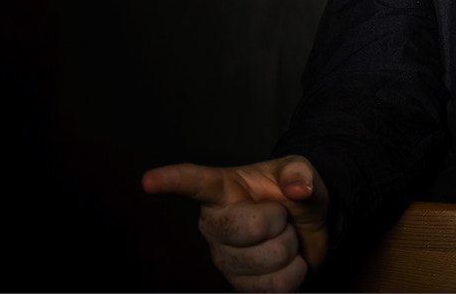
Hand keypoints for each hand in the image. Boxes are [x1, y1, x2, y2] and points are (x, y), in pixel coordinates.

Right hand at [142, 155, 328, 291]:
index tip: (149, 180)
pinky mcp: (237, 286)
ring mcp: (223, 257)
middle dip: (279, 222)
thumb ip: (299, 172)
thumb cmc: (292, 197)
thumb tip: (299, 188)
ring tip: (282, 236)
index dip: (172, 180)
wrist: (307, 230)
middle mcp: (215, 224)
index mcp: (223, 189)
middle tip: (281, 215)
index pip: (195, 183)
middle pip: (246, 227)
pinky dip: (293, 273)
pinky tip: (285, 261)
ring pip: (266, 259)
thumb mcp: (299, 173)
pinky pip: (274, 286)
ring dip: (289, 248)